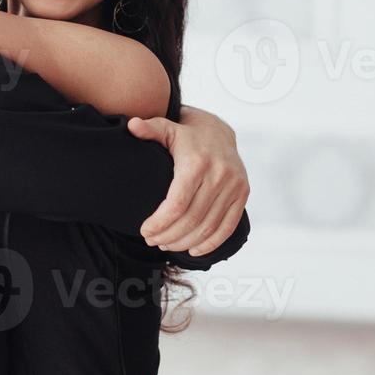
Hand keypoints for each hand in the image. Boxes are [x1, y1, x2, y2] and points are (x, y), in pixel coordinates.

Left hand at [127, 106, 249, 257]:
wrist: (218, 132)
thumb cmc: (186, 136)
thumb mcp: (167, 128)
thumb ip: (149, 129)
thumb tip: (132, 125)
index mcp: (197, 162)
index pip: (177, 204)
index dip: (159, 223)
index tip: (144, 231)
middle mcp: (219, 174)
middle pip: (191, 220)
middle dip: (168, 236)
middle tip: (152, 241)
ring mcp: (234, 185)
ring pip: (208, 227)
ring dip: (185, 242)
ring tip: (166, 245)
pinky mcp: (243, 194)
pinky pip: (227, 226)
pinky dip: (211, 243)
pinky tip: (193, 250)